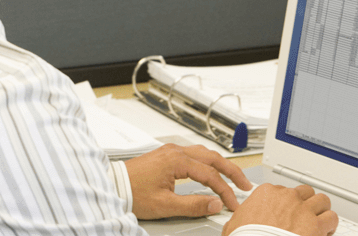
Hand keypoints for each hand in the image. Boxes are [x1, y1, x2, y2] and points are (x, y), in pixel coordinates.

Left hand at [125, 144, 252, 218]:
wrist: (113, 185)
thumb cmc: (132, 192)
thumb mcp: (165, 205)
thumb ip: (193, 204)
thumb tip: (214, 204)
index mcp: (177, 160)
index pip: (210, 175)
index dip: (225, 191)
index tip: (232, 203)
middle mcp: (175, 151)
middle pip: (212, 158)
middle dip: (231, 171)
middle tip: (244, 185)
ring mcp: (170, 151)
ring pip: (204, 153)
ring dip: (220, 165)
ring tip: (232, 177)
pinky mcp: (166, 155)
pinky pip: (194, 155)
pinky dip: (207, 163)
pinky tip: (211, 170)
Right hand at [222, 184, 337, 235]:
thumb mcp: (234, 225)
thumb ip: (240, 218)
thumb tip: (236, 222)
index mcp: (266, 194)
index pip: (282, 190)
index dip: (286, 203)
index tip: (286, 211)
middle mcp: (287, 197)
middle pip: (305, 192)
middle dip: (306, 203)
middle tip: (305, 214)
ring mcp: (303, 210)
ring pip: (322, 201)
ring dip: (322, 211)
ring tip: (320, 221)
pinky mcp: (316, 226)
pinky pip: (332, 218)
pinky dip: (330, 225)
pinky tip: (326, 231)